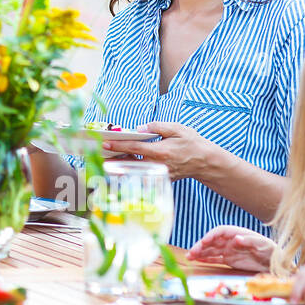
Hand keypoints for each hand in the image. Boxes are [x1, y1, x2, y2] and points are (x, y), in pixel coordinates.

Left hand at [104, 121, 222, 182]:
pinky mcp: (160, 177)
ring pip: (134, 170)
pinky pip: (141, 174)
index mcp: (160, 151)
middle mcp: (157, 165)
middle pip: (129, 162)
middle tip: (97, 153)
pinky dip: (130, 169)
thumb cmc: (192, 143)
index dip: (118, 145)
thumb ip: (158, 127)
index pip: (134, 148)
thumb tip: (140, 128)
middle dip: (112, 158)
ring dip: (118, 164)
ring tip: (104, 158)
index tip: (105, 142)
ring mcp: (158, 173)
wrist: (206, 162)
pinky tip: (121, 163)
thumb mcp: (177, 129)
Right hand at [188, 225, 276, 271]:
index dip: (210, 236)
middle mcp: (230, 241)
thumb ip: (249, 241)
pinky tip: (197, 260)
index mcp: (237, 233)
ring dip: (200, 253)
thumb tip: (235, 238)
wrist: (278, 265)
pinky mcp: (229, 260)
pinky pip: (215, 258)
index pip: (220, 231)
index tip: (203, 241)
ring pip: (210, 250)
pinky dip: (206, 259)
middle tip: (191, 253)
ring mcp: (229, 250)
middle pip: (212, 241)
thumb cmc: (272, 251)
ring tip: (189, 257)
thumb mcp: (263, 245)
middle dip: (200, 246)